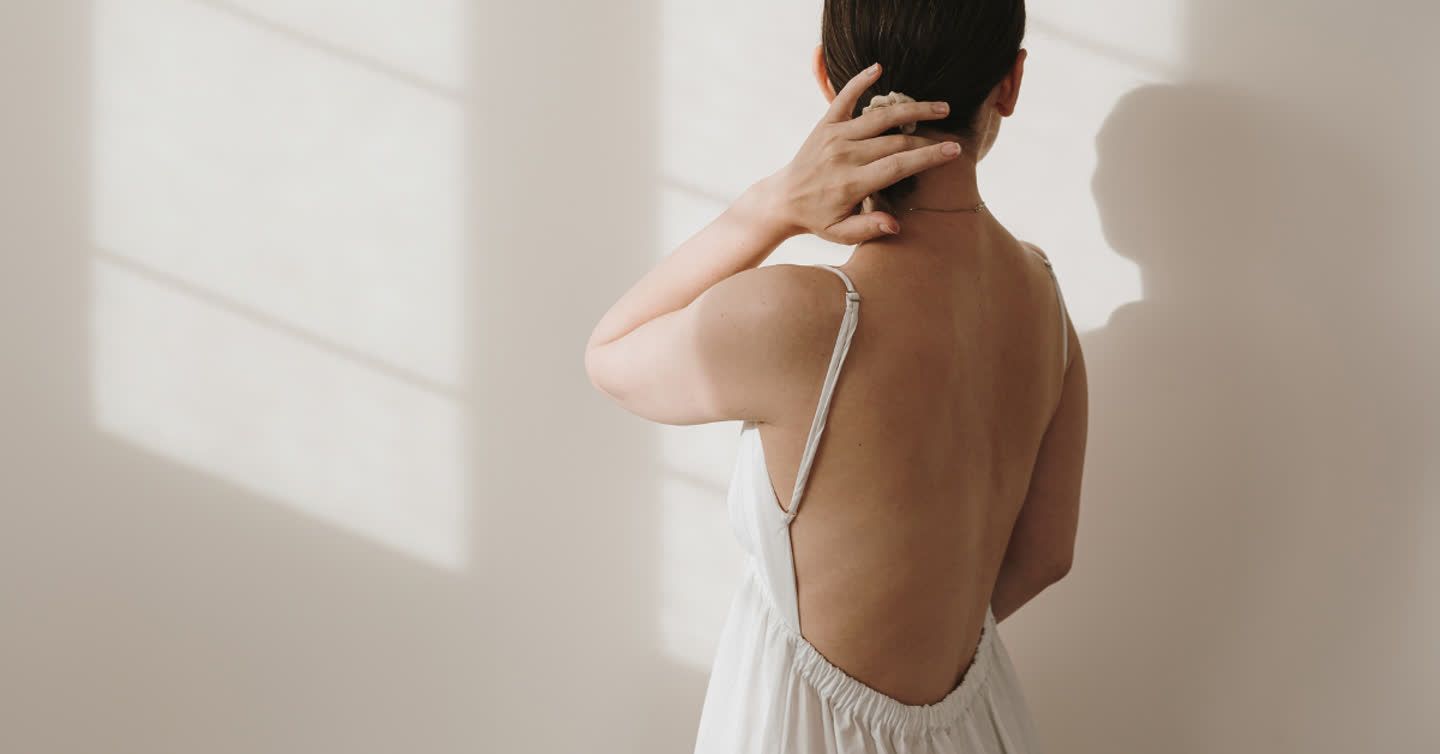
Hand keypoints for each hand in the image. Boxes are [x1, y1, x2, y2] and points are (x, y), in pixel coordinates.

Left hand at [757, 62, 961, 244]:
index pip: (897, 165)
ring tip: (941, 107)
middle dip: (928, 138)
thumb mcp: (840, 233)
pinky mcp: (825, 123)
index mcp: (851, 183)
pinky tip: (879, 68)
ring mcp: (834, 136)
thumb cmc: (817, 218)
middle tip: (953, 137)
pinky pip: (844, 97)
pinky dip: (860, 81)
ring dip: (913, 109)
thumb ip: (868, 228)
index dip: (927, 157)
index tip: (953, 151)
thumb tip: (896, 225)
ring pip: (880, 117)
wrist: (783, 199)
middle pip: (895, 140)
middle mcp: (844, 155)